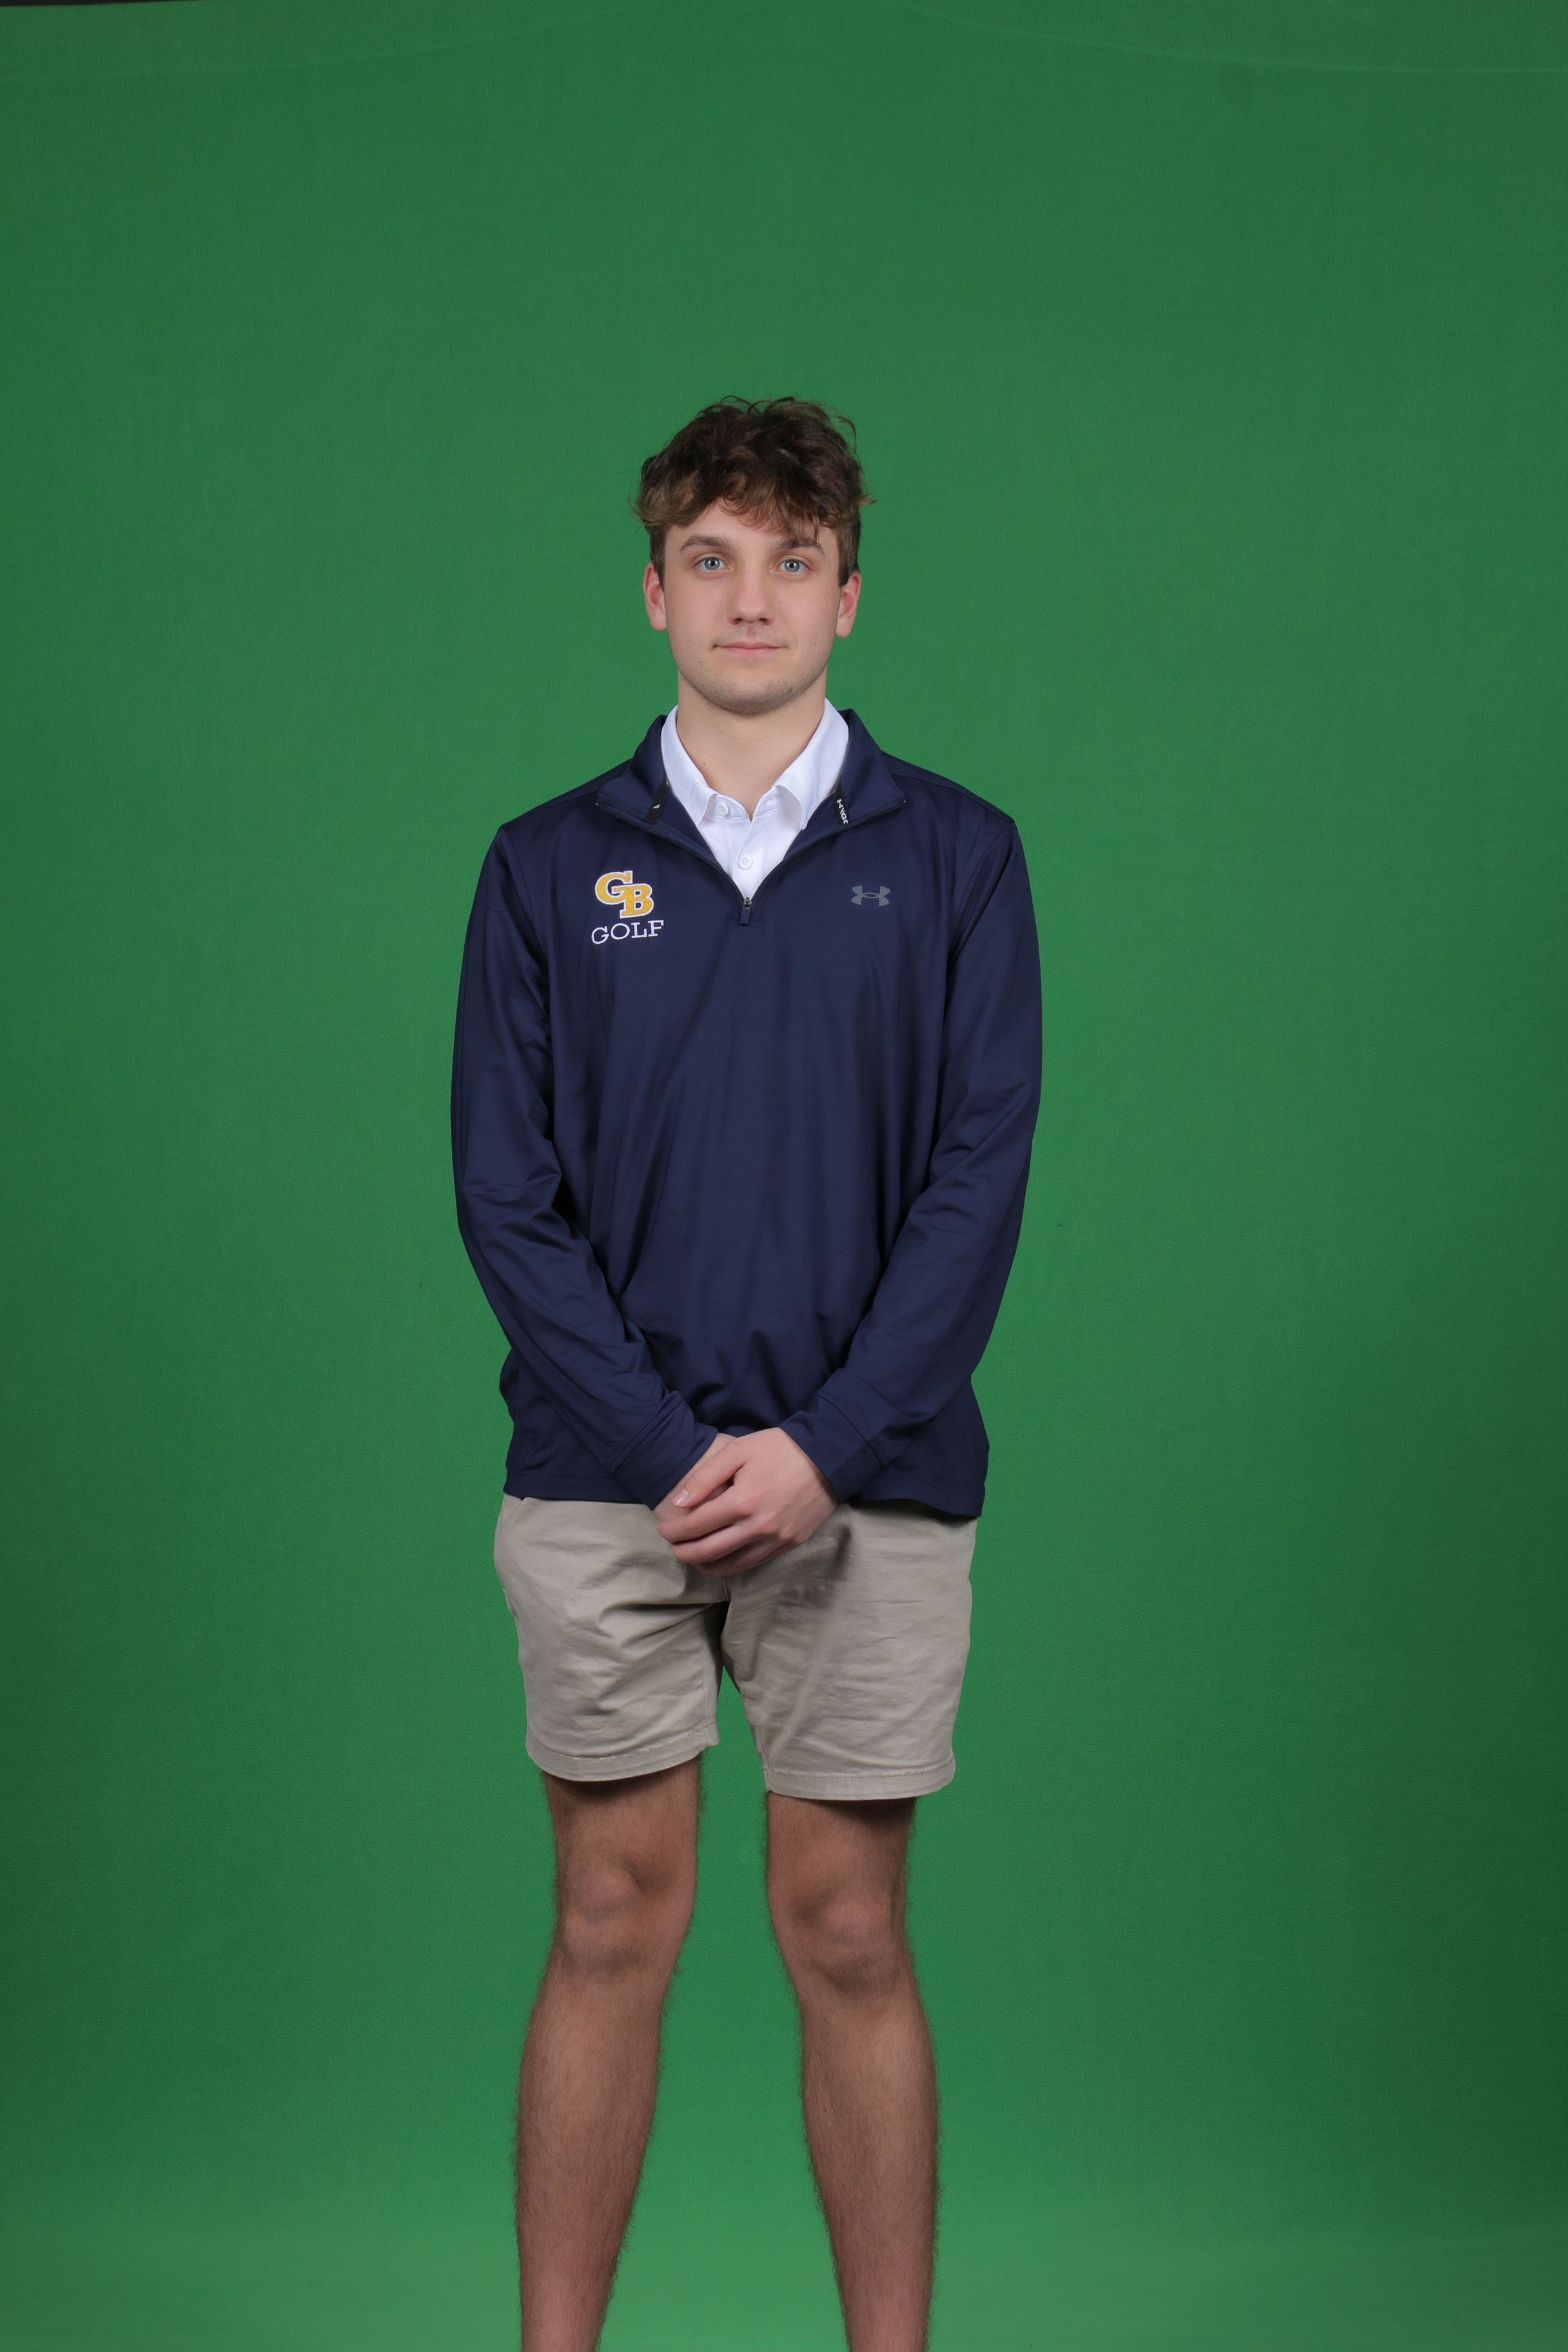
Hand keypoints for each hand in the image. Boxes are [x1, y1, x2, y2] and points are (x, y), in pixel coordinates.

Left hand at [654, 1428, 835, 1574]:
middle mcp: (757, 1527)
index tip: (662, 1528)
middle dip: (683, 1552)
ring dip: (705, 1564)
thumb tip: (678, 1502)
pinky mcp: (789, 1544)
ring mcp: (775, 1540)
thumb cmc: (780, 1449)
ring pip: (731, 1565)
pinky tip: (721, 1557)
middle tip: (672, 1546)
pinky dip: (731, 1564)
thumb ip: (705, 1477)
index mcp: (742, 1502)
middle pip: (708, 1552)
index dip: (674, 1531)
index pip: (696, 1526)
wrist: (828, 1458)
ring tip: (692, 1555)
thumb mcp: (738, 1451)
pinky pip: (753, 1562)